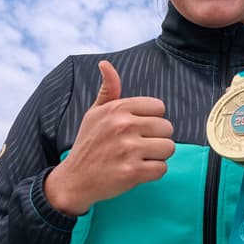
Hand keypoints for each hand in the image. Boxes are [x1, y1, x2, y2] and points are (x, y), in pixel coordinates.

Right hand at [44, 60, 174, 214]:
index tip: (138, 129)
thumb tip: (105, 64)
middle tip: (139, 146)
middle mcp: (124, 126)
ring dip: (157, 156)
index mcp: (118, 109)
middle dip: (156, 138)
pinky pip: (162, 168)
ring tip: (139, 158)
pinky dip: (153, 172)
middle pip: (167, 128)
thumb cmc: (88, 144)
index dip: (152, 119)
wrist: (74, 179)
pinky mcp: (133, 172)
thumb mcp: (94, 113)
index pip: (159, 107)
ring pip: (168, 148)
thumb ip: (108, 90)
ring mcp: (129, 149)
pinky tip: (137, 170)